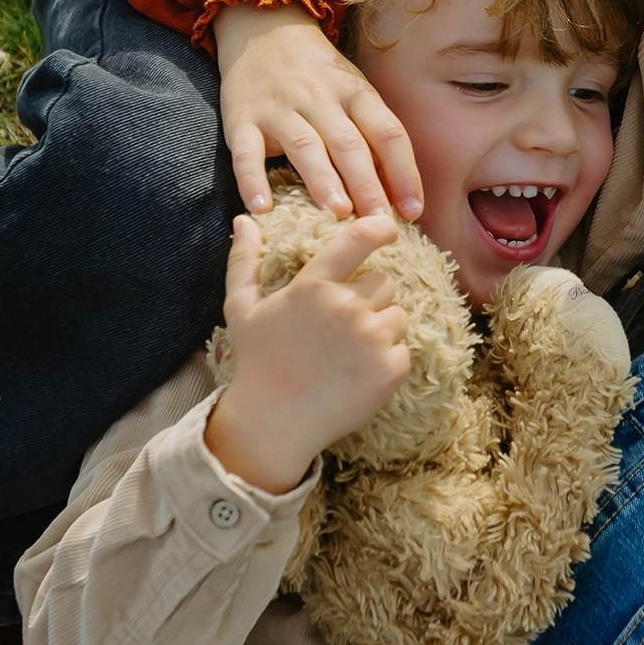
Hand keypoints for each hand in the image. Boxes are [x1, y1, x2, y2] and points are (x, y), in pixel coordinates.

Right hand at [205, 211, 410, 493]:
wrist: (272, 424)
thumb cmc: (257, 363)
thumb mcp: (241, 309)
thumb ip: (244, 261)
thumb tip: (243, 220)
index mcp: (313, 287)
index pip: (359, 239)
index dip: (380, 227)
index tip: (388, 229)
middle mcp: (346, 307)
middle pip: (385, 283)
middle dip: (369, 299)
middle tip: (341, 328)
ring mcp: (370, 339)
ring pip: (397, 316)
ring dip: (380, 330)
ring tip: (347, 354)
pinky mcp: (389, 369)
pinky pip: (403, 350)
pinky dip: (387, 361)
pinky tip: (356, 375)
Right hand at [215, 0, 422, 220]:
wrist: (263, 29)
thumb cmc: (319, 75)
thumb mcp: (354, 92)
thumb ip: (373, 136)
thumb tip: (401, 194)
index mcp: (356, 92)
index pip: (387, 133)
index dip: (404, 172)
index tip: (413, 211)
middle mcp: (320, 98)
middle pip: (349, 144)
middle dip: (367, 185)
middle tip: (379, 223)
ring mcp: (279, 108)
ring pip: (305, 146)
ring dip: (323, 181)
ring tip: (337, 214)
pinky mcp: (241, 119)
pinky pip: (246, 153)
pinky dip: (251, 181)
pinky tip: (261, 208)